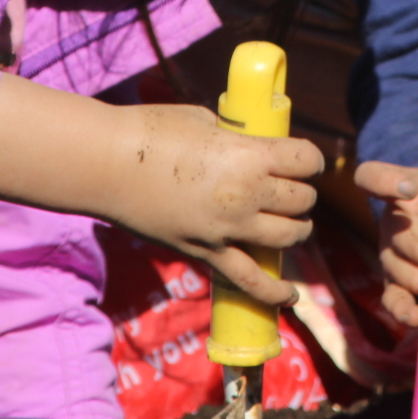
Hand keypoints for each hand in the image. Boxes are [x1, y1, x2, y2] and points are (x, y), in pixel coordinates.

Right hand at [100, 102, 324, 306]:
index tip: (303, 161)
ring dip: (296, 230)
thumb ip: (234, 135)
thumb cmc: (151, 131)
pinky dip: (274, 293)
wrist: (107, 165)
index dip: (310, 160)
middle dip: (301, 194)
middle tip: (290, 189)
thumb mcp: (204, 120)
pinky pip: (250, 281)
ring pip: (288, 237)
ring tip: (290, 224)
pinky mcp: (207, 252)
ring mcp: (228, 228)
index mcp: (250, 155)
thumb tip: (250, 141)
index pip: (307, 161)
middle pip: (302, 201)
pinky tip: (291, 297)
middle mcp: (247, 194)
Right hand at [354, 108, 417, 327]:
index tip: (410, 188)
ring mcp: (391, 255)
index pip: (372, 176)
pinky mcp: (397, 286)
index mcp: (402, 185)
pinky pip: (394, 300)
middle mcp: (389, 221)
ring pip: (407, 272)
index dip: (384, 183)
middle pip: (405, 238)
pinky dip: (406, 310)